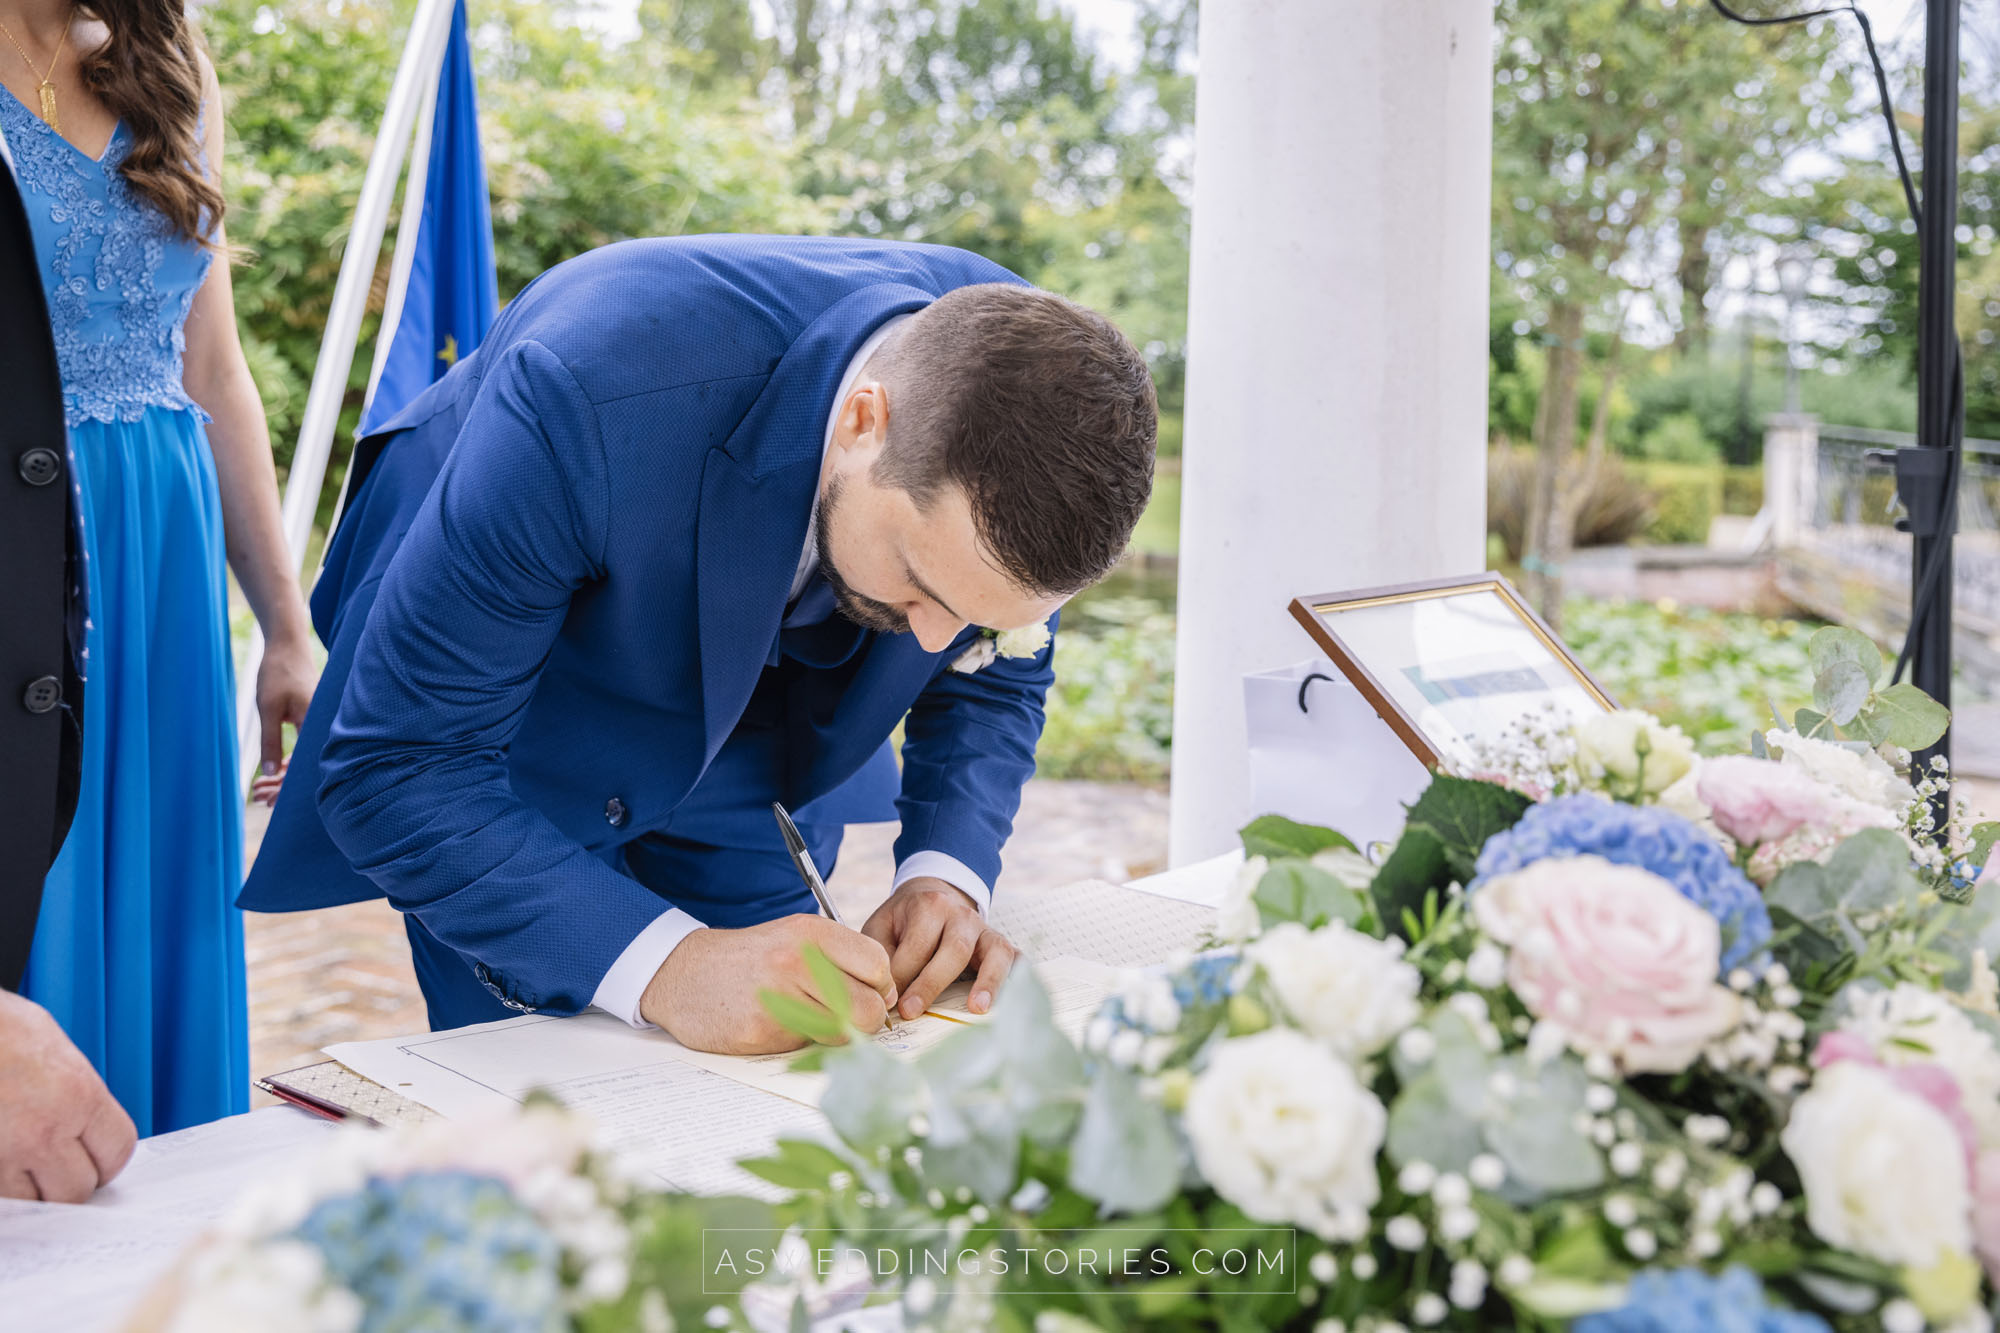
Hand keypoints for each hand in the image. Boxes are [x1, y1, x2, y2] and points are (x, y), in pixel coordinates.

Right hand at [0, 990, 134, 1201]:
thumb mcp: (54, 1050)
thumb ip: (76, 1093)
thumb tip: (88, 1124)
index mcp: (78, 1096)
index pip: (117, 1151)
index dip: (106, 1160)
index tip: (95, 1161)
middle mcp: (44, 1130)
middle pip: (77, 1189)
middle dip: (68, 1182)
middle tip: (55, 1167)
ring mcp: (4, 1155)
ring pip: (34, 1203)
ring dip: (30, 1191)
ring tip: (21, 1164)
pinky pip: (2, 1200)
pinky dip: (4, 1192)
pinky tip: (3, 1162)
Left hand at [252, 631, 316, 805]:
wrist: (287, 645)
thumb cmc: (278, 672)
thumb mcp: (268, 708)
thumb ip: (270, 742)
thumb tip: (270, 774)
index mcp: (317, 724)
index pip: (304, 766)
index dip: (287, 787)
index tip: (269, 801)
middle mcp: (323, 727)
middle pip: (306, 767)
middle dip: (282, 786)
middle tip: (259, 798)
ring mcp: (318, 724)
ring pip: (303, 759)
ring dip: (282, 774)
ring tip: (258, 788)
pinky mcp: (312, 721)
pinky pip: (303, 747)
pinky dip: (287, 760)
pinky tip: (273, 770)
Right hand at [639, 915, 897, 1054]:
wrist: (683, 974)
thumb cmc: (750, 958)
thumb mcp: (794, 938)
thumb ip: (839, 958)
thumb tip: (887, 995)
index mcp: (812, 933)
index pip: (879, 966)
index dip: (879, 986)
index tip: (866, 993)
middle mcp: (799, 962)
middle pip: (870, 1007)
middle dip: (864, 1019)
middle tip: (845, 1017)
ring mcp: (780, 998)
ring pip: (845, 1034)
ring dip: (836, 1035)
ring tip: (812, 1021)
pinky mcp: (762, 1032)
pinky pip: (808, 1048)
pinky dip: (802, 1044)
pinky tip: (781, 1027)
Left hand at [863, 877, 1017, 1020]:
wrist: (933, 896)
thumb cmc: (903, 921)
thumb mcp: (882, 928)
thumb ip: (882, 956)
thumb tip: (887, 995)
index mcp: (930, 905)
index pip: (918, 944)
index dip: (902, 975)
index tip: (888, 1002)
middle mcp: (962, 915)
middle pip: (955, 949)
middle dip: (932, 983)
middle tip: (911, 1011)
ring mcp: (986, 929)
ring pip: (994, 952)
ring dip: (988, 981)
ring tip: (977, 1008)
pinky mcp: (1000, 944)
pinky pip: (1016, 959)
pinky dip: (1017, 978)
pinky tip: (1010, 1000)